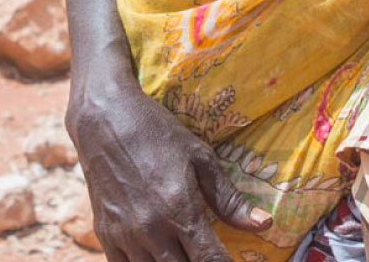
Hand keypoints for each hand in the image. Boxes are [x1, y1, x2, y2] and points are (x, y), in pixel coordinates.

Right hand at [68, 83, 271, 261]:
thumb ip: (229, 199)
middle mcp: (151, 230)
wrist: (104, 119)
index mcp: (180, 211)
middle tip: (206, 252)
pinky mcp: (104, 234)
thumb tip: (264, 224)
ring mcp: (125, 235)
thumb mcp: (200, 158)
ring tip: (184, 253)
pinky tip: (157, 256)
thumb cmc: (157, 133)